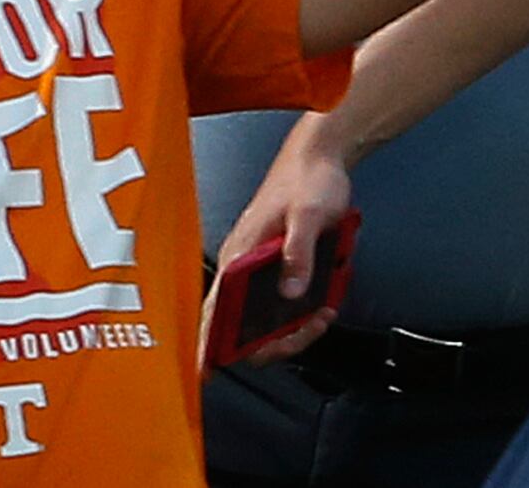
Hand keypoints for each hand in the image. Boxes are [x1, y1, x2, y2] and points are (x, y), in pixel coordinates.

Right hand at [216, 117, 356, 344]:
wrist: (320, 157)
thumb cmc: (307, 179)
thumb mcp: (308, 215)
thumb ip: (298, 253)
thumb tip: (289, 292)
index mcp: (239, 257)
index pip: (215, 310)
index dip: (207, 344)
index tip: (205, 371)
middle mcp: (243, 268)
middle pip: (244, 327)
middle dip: (276, 339)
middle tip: (308, 329)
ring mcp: (260, 270)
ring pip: (267, 319)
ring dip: (294, 326)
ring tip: (321, 315)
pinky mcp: (278, 268)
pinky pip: (284, 303)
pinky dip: (303, 311)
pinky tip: (323, 302)